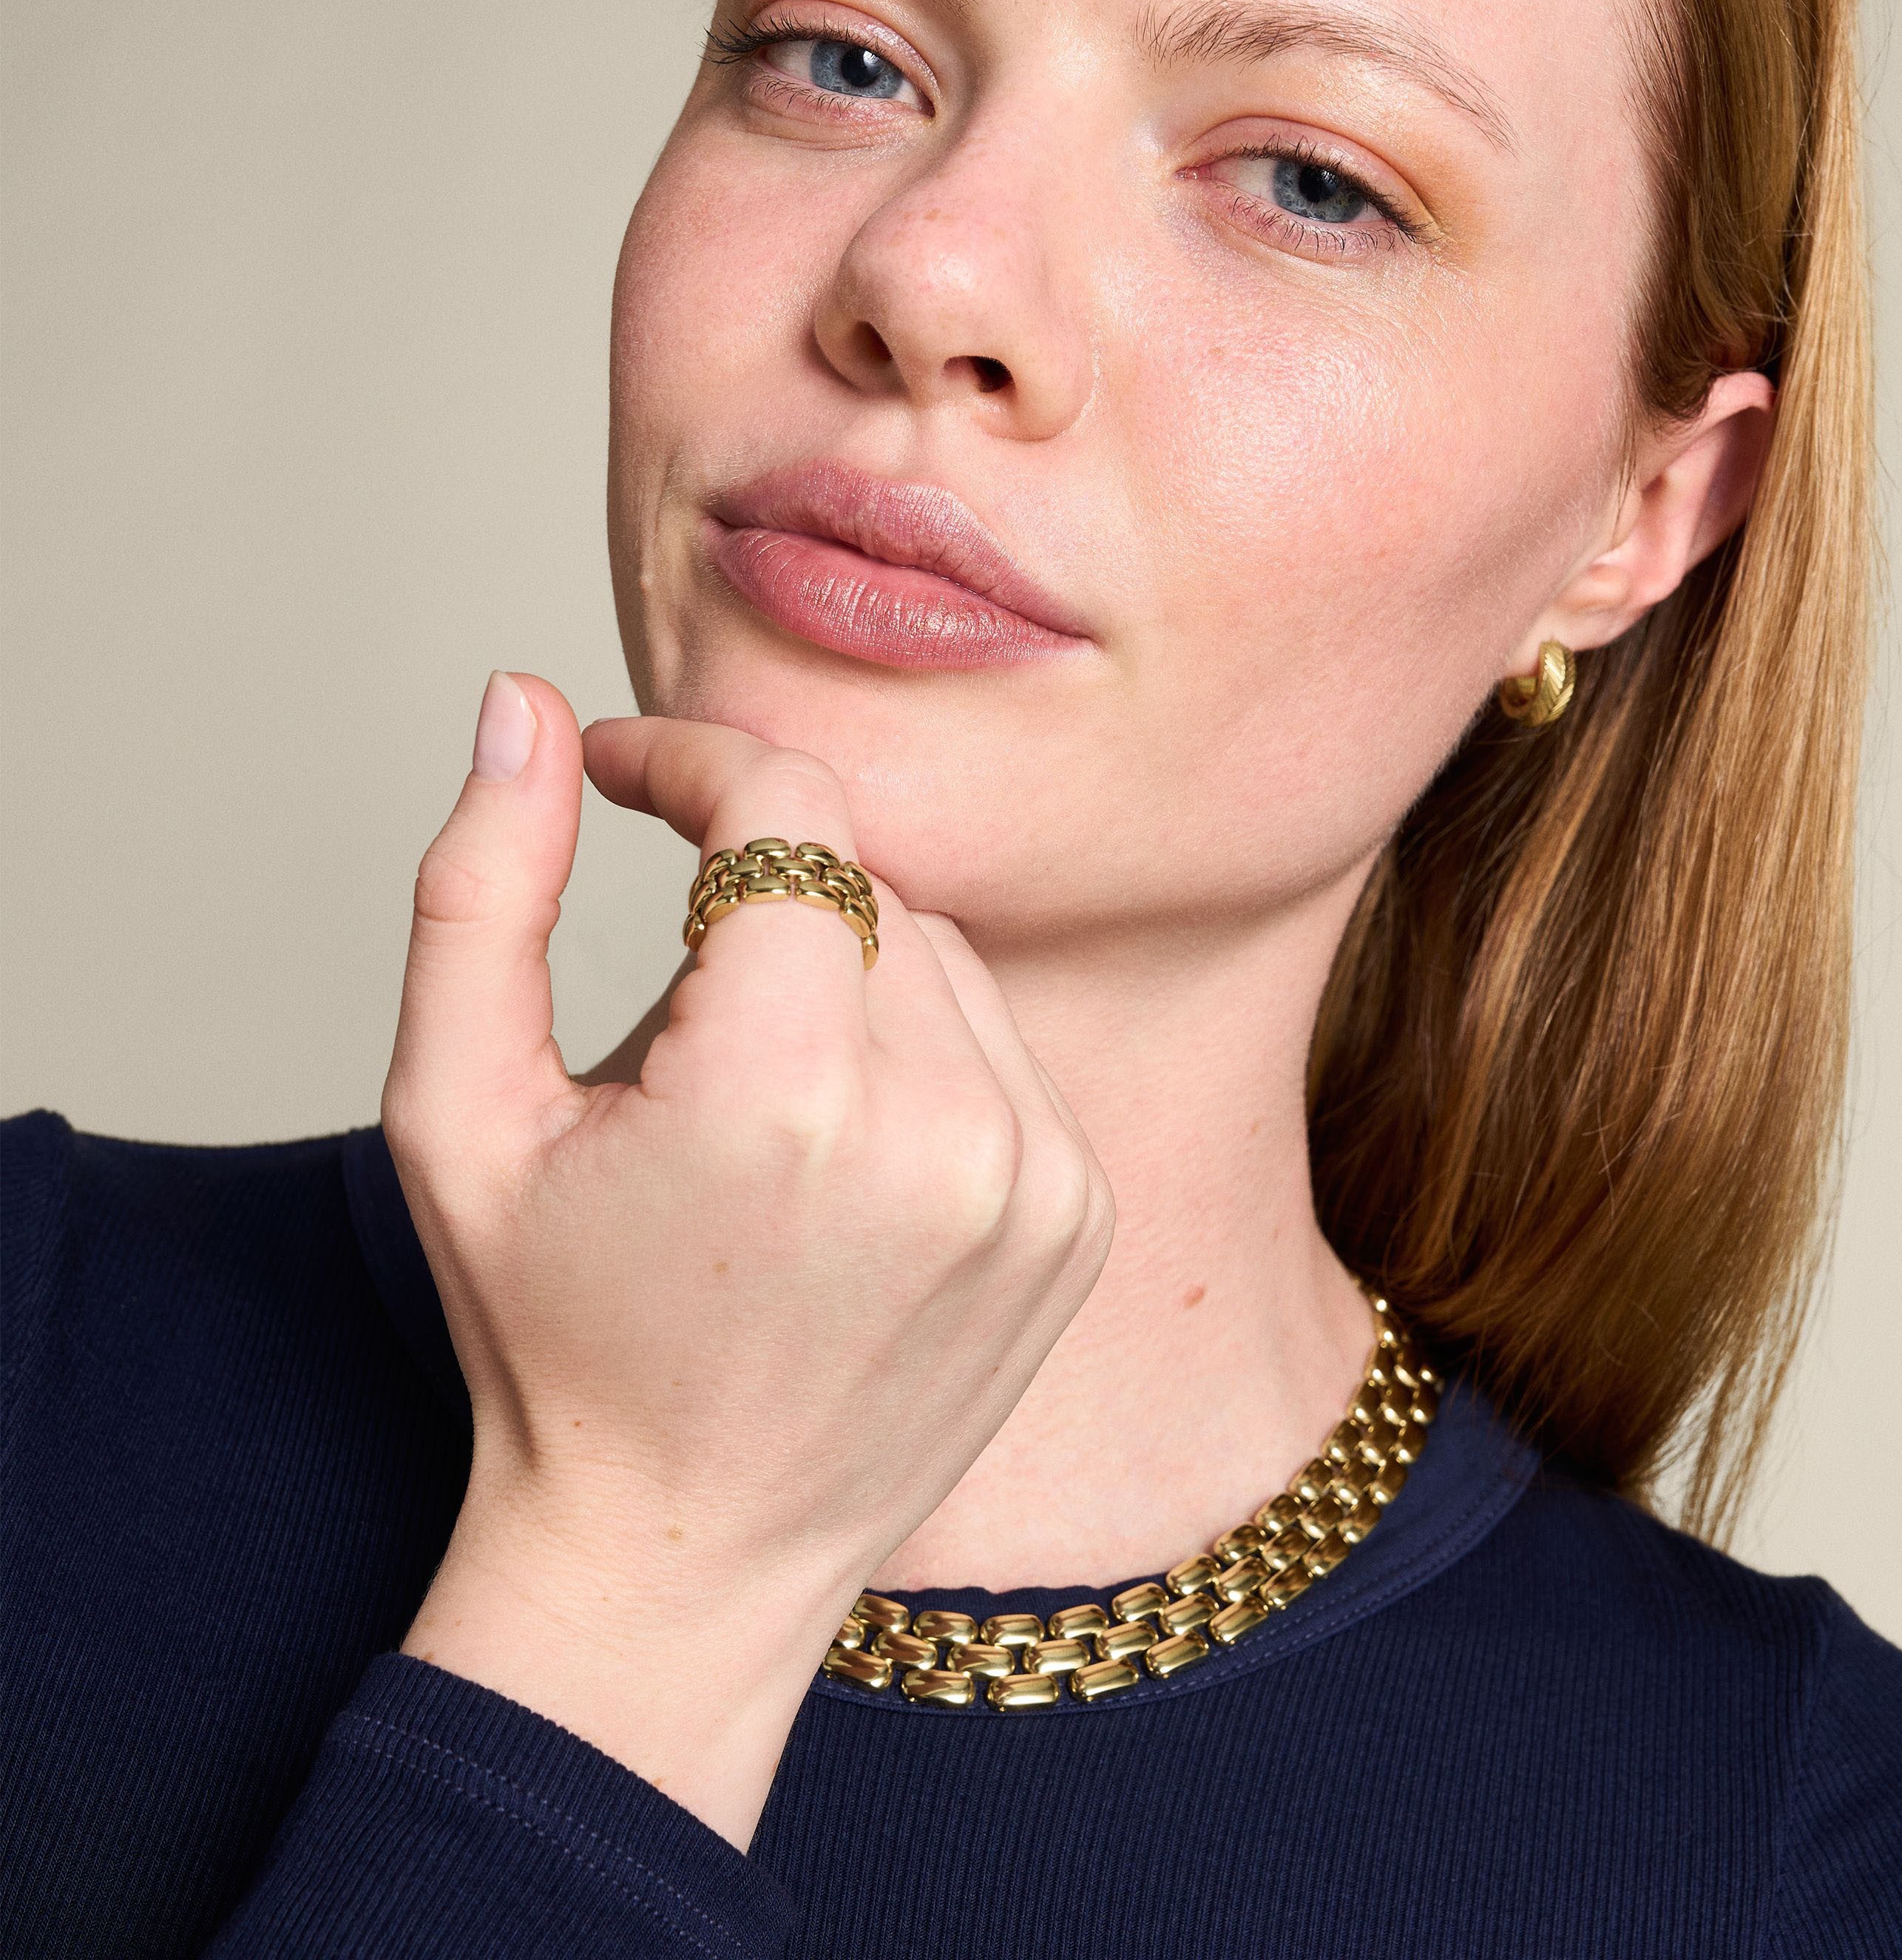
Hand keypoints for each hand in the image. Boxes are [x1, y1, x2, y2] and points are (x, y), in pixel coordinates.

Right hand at [386, 672, 1114, 1845]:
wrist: (689, 1559)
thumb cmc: (552, 1342)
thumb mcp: (458, 1117)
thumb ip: (480, 889)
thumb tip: (525, 706)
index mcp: (784, 1092)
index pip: (787, 809)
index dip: (691, 759)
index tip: (624, 775)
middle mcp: (947, 1126)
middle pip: (861, 881)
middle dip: (754, 905)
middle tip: (669, 1037)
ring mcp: (1038, 1176)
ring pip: (940, 954)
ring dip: (843, 979)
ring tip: (756, 1125)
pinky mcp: (1081, 1212)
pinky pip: (1001, 1044)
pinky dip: (921, 1059)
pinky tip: (844, 1169)